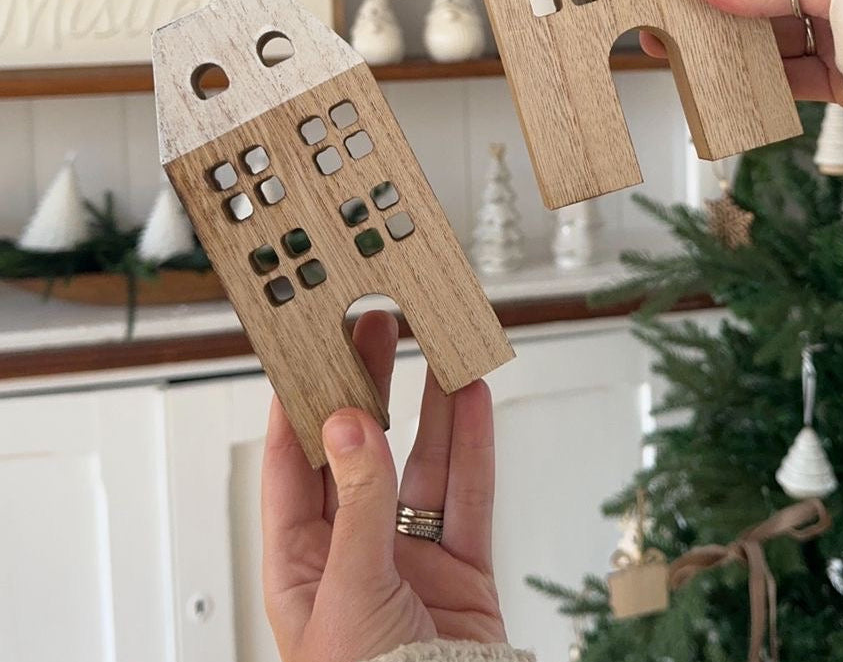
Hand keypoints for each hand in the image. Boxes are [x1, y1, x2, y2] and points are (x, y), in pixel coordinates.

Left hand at [262, 310, 505, 661]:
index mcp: (298, 564)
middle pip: (358, 451)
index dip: (299, 402)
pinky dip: (475, 445)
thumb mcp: (350, 593)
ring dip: (429, 404)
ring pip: (420, 464)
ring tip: (433, 346)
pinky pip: (468, 496)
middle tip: (373, 326)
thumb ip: (356, 504)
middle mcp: (352, 553)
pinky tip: (473, 398)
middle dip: (366, 387)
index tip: (305, 346)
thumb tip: (348, 426)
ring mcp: (409, 560)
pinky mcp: (461, 571)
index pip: (291, 465)